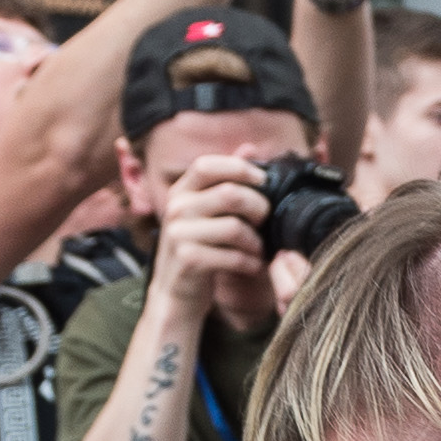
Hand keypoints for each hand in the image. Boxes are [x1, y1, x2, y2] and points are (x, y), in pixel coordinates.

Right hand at [152, 155, 277, 328]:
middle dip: (259, 208)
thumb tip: (250, 146)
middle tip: (265, 221)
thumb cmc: (199, 249)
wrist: (176, 293)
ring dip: (257, 241)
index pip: (206, 165)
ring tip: (258, 249)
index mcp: (180, 191)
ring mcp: (179, 234)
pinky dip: (250, 262)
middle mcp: (175, 208)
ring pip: (235, 228)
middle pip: (230, 194)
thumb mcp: (207, 212)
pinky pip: (233, 256)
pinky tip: (252, 266)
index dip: (239, 168)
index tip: (263, 181)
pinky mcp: (188, 259)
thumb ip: (226, 180)